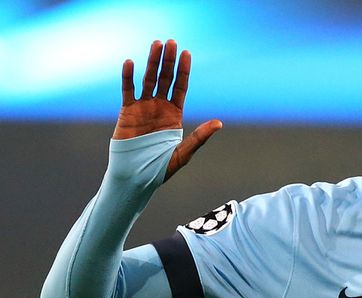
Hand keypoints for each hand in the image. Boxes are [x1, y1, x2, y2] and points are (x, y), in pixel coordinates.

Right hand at [113, 39, 221, 180]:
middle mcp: (160, 106)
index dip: (183, 70)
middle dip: (169, 61)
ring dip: (152, 62)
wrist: (136, 175)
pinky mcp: (127, 111)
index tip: (186, 53)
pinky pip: (128, 90)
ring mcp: (143, 107)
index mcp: (175, 113)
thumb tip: (219, 123)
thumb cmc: (161, 167)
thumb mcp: (184, 152)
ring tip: (156, 44)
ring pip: (148, 79)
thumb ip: (199, 137)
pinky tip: (130, 62)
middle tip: (171, 42)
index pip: (180, 86)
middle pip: (165, 78)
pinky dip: (128, 76)